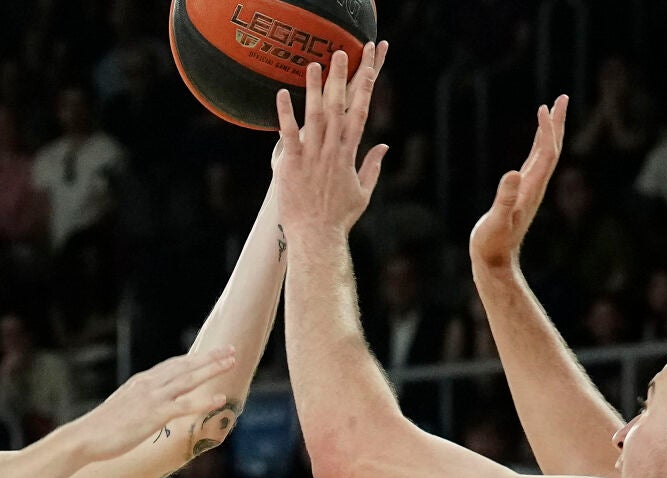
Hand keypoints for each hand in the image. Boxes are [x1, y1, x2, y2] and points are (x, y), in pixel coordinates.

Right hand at [70, 348, 236, 461]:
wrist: (85, 437)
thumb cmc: (102, 428)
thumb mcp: (123, 407)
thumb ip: (139, 402)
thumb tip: (149, 405)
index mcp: (142, 382)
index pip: (173, 365)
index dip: (194, 358)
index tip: (211, 353)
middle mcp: (149, 385)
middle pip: (185, 366)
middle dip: (209, 357)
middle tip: (230, 349)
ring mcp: (152, 398)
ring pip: (188, 379)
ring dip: (212, 369)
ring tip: (231, 363)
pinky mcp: (154, 415)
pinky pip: (185, 405)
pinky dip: (205, 400)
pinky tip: (221, 398)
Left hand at [273, 42, 389, 237]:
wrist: (317, 237)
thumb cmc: (339, 218)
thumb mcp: (363, 192)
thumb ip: (372, 166)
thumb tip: (384, 147)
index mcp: (349, 153)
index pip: (360, 112)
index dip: (366, 86)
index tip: (370, 65)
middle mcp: (332, 150)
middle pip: (338, 107)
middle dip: (341, 78)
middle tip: (341, 52)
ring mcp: (311, 156)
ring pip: (314, 116)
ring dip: (314, 89)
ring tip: (313, 64)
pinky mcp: (291, 164)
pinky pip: (287, 135)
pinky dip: (286, 114)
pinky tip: (282, 94)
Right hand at [468, 95, 567, 280]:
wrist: (495, 263)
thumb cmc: (492, 245)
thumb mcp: (496, 221)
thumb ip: (504, 199)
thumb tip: (512, 173)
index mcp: (531, 189)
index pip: (546, 153)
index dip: (548, 130)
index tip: (546, 107)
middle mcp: (534, 187)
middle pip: (551, 149)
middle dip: (556, 124)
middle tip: (561, 98)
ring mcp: (529, 190)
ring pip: (544, 155)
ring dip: (548, 132)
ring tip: (548, 112)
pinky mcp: (520, 195)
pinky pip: (533, 164)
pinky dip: (536, 147)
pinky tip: (535, 142)